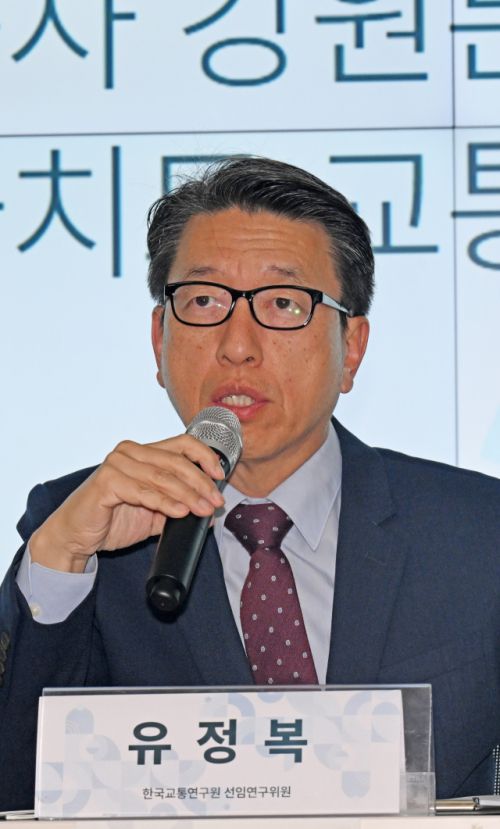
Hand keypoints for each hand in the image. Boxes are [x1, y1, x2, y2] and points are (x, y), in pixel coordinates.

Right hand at [29, 436, 225, 572]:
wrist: (76, 537)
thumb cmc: (112, 520)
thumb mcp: (153, 514)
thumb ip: (178, 508)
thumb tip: (209, 512)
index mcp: (142, 452)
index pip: (182, 443)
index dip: (205, 457)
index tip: (220, 476)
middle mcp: (129, 451)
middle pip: (176, 461)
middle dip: (201, 483)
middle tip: (215, 502)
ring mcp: (116, 464)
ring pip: (163, 476)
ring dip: (188, 495)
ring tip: (202, 510)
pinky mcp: (106, 481)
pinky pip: (144, 491)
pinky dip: (165, 503)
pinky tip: (180, 512)